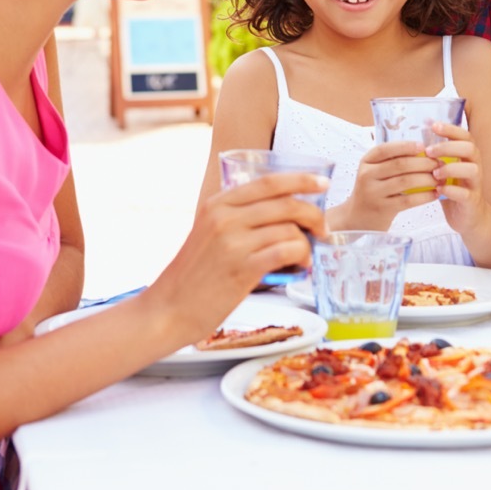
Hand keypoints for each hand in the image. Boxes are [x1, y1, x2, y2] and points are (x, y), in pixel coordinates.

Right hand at [146, 172, 327, 343]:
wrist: (167, 309)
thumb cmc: (193, 277)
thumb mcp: (209, 234)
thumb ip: (238, 219)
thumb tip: (285, 216)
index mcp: (217, 204)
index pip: (268, 182)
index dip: (300, 180)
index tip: (322, 183)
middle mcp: (225, 217)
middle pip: (286, 204)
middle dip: (314, 215)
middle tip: (322, 230)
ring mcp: (233, 242)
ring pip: (290, 229)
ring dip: (307, 244)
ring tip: (304, 258)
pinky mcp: (242, 268)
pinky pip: (287, 251)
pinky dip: (301, 258)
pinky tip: (300, 267)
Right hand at [334, 141, 440, 229]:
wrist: (358, 217)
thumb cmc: (373, 190)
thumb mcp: (375, 172)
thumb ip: (392, 161)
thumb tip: (425, 151)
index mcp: (366, 162)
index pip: (386, 149)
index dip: (406, 146)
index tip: (423, 146)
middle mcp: (367, 175)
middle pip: (400, 164)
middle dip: (424, 163)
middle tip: (439, 164)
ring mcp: (373, 193)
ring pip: (406, 181)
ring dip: (427, 179)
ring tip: (440, 179)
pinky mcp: (383, 209)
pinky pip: (408, 200)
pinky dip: (424, 196)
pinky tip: (435, 194)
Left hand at [425, 122, 487, 233]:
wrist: (469, 218)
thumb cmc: (454, 189)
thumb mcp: (446, 169)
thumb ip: (436, 156)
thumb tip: (416, 137)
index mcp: (468, 156)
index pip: (465, 136)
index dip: (451, 129)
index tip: (433, 126)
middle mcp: (475, 166)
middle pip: (470, 148)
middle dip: (448, 147)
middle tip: (428, 151)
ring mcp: (475, 184)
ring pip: (472, 169)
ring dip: (451, 168)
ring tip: (435, 173)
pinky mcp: (472, 201)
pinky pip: (465, 194)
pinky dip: (451, 191)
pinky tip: (438, 190)